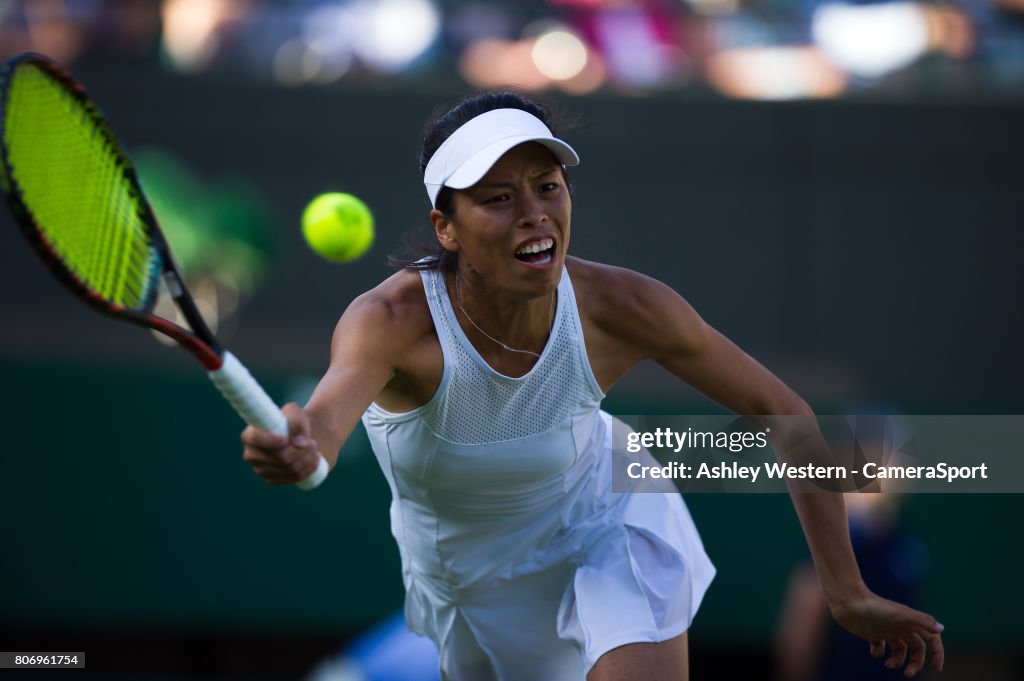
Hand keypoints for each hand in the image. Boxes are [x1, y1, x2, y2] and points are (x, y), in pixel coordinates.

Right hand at [240, 403, 323, 484]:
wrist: (300, 437)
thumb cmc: (294, 422)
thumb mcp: (296, 413)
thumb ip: (297, 422)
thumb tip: (300, 443)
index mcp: (250, 435)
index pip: (254, 439)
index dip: (270, 441)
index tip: (286, 439)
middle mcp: (251, 455)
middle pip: (279, 457)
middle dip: (300, 450)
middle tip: (312, 442)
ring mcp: (261, 470)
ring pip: (290, 469)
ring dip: (307, 458)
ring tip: (314, 448)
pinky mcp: (273, 479)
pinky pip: (294, 478)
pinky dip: (308, 469)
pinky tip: (314, 459)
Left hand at [830, 589, 944, 676]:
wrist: (849, 602)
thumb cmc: (876, 607)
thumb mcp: (901, 615)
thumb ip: (922, 621)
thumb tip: (941, 629)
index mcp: (911, 622)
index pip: (931, 639)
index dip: (937, 653)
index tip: (937, 668)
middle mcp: (901, 626)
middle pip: (916, 649)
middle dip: (915, 663)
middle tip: (908, 674)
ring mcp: (886, 630)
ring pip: (899, 650)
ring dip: (897, 661)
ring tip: (888, 664)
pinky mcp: (872, 633)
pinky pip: (880, 648)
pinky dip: (879, 653)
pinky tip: (874, 649)